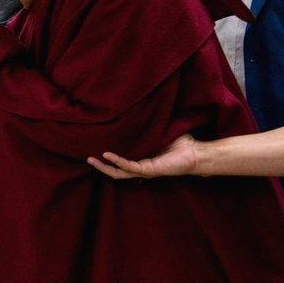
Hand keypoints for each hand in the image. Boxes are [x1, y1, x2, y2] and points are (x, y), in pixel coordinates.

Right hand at [87, 134, 201, 178]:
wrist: (197, 153)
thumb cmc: (182, 144)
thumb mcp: (161, 131)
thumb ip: (150, 126)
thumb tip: (142, 110)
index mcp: (143, 160)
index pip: (122, 162)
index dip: (109, 158)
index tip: (96, 147)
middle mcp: (142, 168)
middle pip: (116, 171)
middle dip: (101, 166)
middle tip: (87, 158)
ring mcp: (145, 170)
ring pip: (119, 172)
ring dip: (104, 167)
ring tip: (90, 159)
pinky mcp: (150, 170)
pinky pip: (129, 166)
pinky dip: (117, 161)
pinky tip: (107, 155)